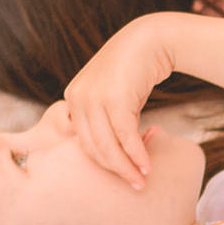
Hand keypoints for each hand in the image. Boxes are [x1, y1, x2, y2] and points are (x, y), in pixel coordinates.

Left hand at [63, 14, 178, 187]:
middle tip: (135, 185)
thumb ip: (104, 118)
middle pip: (94, 149)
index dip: (105, 163)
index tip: (122, 175)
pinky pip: (125, 136)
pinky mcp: (114, 98)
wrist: (150, 39)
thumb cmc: (134, 69)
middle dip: (116, 171)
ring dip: (127, 167)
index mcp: (73, 98)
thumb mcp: (111, 93)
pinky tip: (147, 166)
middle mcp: (78, 98)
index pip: (84, 142)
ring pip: (108, 147)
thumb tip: (112, 151)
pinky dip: (137, 155)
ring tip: (142, 180)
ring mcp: (94, 98)